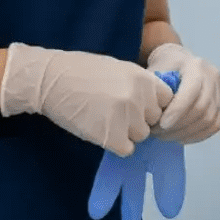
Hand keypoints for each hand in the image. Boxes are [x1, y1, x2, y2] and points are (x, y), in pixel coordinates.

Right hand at [0, 43, 172, 156]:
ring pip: (141, 135)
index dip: (154, 105)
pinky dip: (116, 145)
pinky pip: (126, 149)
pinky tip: (102, 132)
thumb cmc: (85, 72)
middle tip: (117, 113)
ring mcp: (127, 119)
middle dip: (140, 119)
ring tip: (106, 121)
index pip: (167, 100)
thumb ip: (142, 85)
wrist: (52, 80)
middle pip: (154, 120)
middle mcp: (141, 99)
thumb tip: (157, 101)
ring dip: (127, 132)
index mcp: (146, 80)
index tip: (139, 105)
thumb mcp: (123, 70)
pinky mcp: (111, 137)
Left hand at [148, 43, 219, 142]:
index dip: (178, 111)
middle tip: (158, 133)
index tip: (161, 125)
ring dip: (186, 133)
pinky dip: (197, 136)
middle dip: (179, 126)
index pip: (192, 91)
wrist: (180, 61)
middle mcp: (213, 76)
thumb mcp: (155, 71)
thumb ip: (154, 90)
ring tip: (166, 136)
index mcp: (196, 65)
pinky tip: (180, 137)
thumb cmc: (164, 68)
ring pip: (210, 120)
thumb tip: (149, 112)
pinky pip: (215, 125)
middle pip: (202, 109)